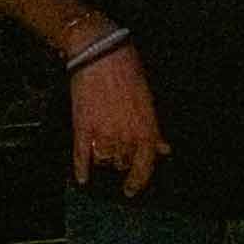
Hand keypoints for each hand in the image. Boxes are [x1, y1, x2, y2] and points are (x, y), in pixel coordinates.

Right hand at [70, 39, 168, 195]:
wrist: (100, 54)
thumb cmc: (129, 71)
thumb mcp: (149, 100)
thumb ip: (155, 129)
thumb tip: (163, 148)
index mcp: (146, 130)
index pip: (145, 166)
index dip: (138, 181)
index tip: (130, 189)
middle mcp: (126, 137)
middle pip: (122, 163)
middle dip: (120, 162)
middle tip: (117, 160)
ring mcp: (102, 134)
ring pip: (103, 160)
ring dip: (103, 159)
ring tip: (100, 153)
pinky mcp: (82, 128)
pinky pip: (81, 156)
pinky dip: (80, 168)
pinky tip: (80, 177)